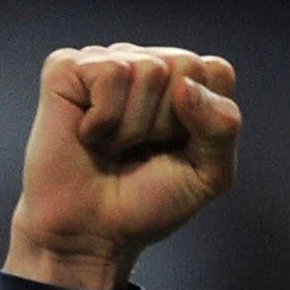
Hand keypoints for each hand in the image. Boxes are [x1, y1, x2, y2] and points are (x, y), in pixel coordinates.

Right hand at [6, 42, 239, 289]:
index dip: (204, 119)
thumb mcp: (209, 175)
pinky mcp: (66, 66)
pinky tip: (89, 134)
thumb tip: (186, 85)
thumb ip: (222, 129)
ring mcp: (105, 60)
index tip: (178, 148)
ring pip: (148, 69)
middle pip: (185, 66)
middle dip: (169, 122)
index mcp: (184, 83)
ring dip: (133, 126)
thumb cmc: (147, 200)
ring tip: (113, 145)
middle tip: (142, 148)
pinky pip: (109, 73)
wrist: (91, 229)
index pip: (216, 70)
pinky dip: (104, 118)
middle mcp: (145, 63)